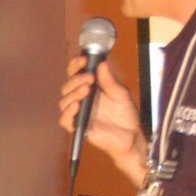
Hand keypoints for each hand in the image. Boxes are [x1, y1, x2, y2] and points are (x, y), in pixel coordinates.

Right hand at [58, 55, 147, 179]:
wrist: (131, 136)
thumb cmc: (126, 115)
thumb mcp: (121, 93)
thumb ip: (110, 81)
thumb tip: (101, 64)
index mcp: (90, 87)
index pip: (75, 73)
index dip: (76, 64)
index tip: (84, 59)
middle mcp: (81, 98)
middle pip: (67, 86)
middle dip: (76, 79)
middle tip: (89, 78)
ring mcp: (78, 113)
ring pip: (64, 101)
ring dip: (73, 93)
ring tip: (86, 90)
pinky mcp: (77, 127)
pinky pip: (64, 120)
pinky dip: (68, 112)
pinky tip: (77, 106)